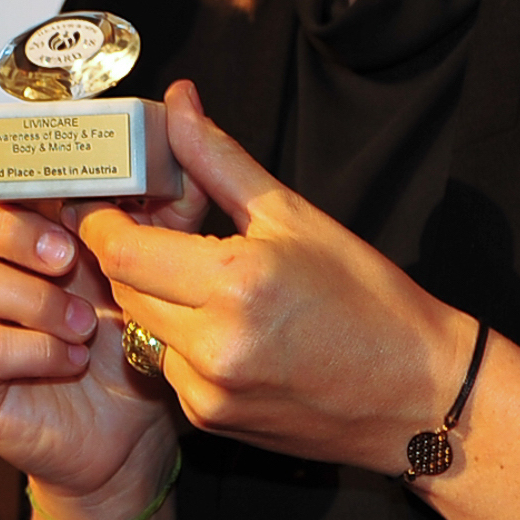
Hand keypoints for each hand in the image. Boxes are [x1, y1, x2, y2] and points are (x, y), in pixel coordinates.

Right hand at [0, 139, 205, 506]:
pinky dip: (33, 348)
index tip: (53, 177)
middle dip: (8, 224)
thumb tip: (182, 103)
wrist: (127, 431)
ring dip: (33, 295)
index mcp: (5, 223)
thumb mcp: (157, 255)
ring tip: (84, 322)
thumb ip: (167, 190)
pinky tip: (71, 357)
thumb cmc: (127, 339)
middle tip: (67, 253)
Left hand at [75, 82, 470, 473]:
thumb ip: (218, 160)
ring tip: (195, 275)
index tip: (105, 201)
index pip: (121, 251)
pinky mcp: (211, 418)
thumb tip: (178, 101)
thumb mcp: (294, 215)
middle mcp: (214, 344)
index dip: (100, 223)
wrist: (418, 394)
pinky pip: (167, 366)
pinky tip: (221, 324)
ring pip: (141, 327)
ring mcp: (209, 389)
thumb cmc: (368, 299)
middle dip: (128, 254)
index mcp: (235, 283)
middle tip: (150, 226)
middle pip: (124, 287)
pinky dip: (178, 339)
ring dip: (152, 296)